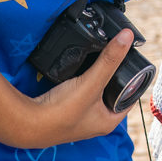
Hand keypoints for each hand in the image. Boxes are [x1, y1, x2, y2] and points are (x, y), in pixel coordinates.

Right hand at [22, 29, 137, 146]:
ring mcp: (79, 118)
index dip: (134, 81)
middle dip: (113, 77)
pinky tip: (79, 71)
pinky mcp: (65, 111)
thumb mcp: (91, 83)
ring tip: (100, 60)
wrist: (27, 122)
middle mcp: (95, 123)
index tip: (134, 63)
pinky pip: (79, 92)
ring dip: (96, 78)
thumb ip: (109, 60)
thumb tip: (127, 38)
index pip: (129, 99)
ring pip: (94, 93)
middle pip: (112, 95)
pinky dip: (81, 81)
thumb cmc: (62, 111)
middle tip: (116, 57)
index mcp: (108, 122)